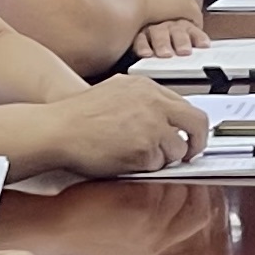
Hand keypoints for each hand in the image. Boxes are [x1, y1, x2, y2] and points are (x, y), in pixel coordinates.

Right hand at [47, 72, 209, 173]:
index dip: (189, 125)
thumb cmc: (77, 115)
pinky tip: (125, 161)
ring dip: (163, 158)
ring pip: (177, 149)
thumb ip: (142, 100)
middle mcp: (154, 103)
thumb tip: (165, 117)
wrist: (57, 128)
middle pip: (196, 123)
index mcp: (148, 87)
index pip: (186, 105)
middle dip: (197, 142)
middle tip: (189, 154)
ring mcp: (151, 125)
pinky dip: (146, 167)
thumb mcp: (115, 92)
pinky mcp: (144, 148)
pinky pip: (158, 165)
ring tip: (138, 157)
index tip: (189, 135)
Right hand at [131, 16, 210, 61]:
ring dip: (163, 44)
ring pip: (159, 33)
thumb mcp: (187, 39)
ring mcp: (155, 29)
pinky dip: (143, 47)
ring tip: (166, 54)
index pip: (195, 32)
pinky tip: (147, 54)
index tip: (204, 45)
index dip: (200, 38)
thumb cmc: (173, 38)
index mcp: (185, 26)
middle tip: (184, 51)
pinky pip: (140, 39)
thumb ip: (195, 47)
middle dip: (182, 41)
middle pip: (178, 31)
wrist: (149, 24)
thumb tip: (205, 54)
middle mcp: (170, 26)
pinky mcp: (140, 35)